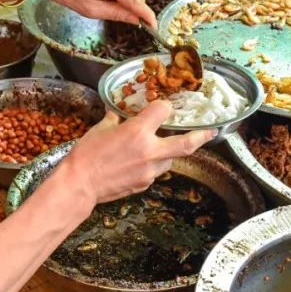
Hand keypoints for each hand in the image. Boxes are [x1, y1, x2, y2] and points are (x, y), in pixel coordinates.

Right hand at [56, 101, 213, 204]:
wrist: (79, 185)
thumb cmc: (86, 155)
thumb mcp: (100, 129)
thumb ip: (115, 119)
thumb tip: (118, 112)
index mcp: (138, 132)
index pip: (163, 111)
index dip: (163, 107)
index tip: (162, 107)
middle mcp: (150, 151)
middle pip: (186, 143)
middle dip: (202, 136)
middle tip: (211, 131)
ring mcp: (150, 170)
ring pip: (170, 159)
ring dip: (168, 152)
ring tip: (157, 148)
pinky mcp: (145, 184)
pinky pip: (155, 172)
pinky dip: (152, 165)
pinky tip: (139, 163)